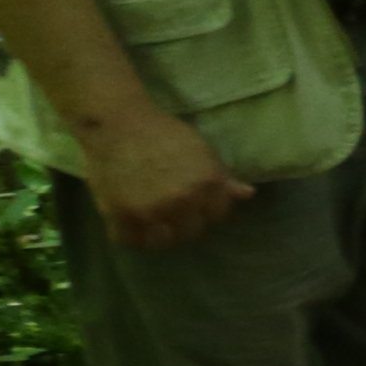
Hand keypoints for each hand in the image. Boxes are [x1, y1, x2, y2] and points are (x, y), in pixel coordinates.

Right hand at [81, 101, 252, 250]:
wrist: (118, 124)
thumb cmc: (163, 132)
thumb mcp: (200, 150)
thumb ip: (221, 177)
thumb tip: (248, 194)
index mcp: (207, 185)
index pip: (217, 215)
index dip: (206, 208)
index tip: (195, 203)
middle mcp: (183, 201)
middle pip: (191, 231)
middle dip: (184, 222)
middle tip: (170, 209)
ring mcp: (152, 211)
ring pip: (162, 241)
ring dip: (159, 233)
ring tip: (152, 220)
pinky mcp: (122, 215)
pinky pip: (131, 241)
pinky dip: (131, 236)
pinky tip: (131, 223)